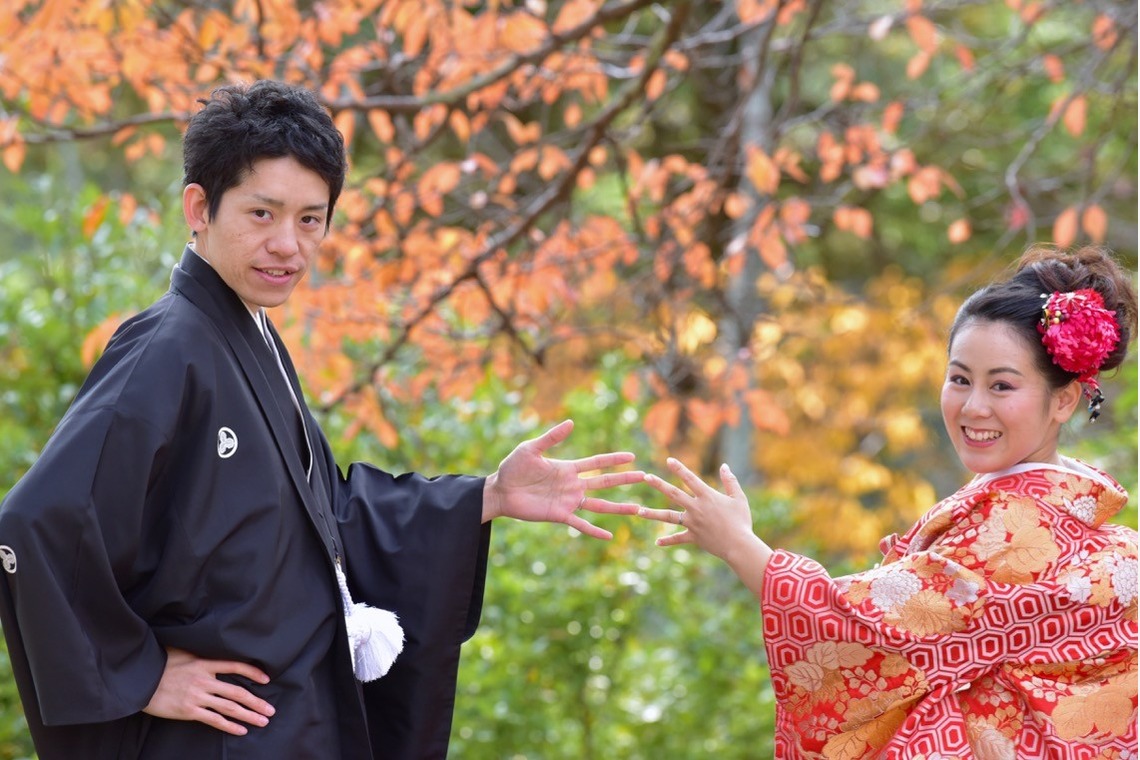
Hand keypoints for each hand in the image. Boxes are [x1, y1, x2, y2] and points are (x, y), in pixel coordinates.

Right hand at [143, 648, 275, 735]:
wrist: (139, 679)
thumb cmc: (159, 662)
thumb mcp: (183, 651)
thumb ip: (200, 654)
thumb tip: (213, 649)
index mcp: (204, 662)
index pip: (235, 666)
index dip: (253, 672)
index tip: (267, 680)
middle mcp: (204, 680)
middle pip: (237, 692)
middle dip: (257, 702)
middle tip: (271, 711)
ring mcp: (197, 696)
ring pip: (229, 708)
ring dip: (249, 715)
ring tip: (263, 721)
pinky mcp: (188, 711)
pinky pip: (213, 720)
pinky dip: (229, 726)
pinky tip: (241, 730)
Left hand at [482, 419, 642, 539]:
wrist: (500, 491)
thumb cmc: (513, 468)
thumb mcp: (531, 449)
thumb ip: (551, 438)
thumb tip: (571, 423)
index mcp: (568, 468)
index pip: (596, 463)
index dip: (613, 460)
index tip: (632, 457)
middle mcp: (572, 485)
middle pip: (604, 482)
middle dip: (624, 480)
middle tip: (644, 477)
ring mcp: (568, 501)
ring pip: (599, 505)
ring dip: (617, 508)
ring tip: (637, 509)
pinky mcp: (559, 515)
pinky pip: (580, 524)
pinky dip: (594, 531)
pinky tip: (609, 536)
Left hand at [639, 457, 771, 598]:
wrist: (739, 545)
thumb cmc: (742, 520)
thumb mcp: (739, 498)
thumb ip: (730, 481)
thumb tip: (724, 466)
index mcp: (707, 496)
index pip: (690, 478)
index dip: (679, 468)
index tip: (668, 460)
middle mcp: (696, 507)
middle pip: (673, 493)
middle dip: (658, 484)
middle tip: (645, 477)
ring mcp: (692, 523)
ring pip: (668, 517)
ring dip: (652, 513)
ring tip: (638, 511)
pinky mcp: (693, 537)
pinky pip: (678, 539)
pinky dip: (668, 541)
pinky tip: (657, 542)